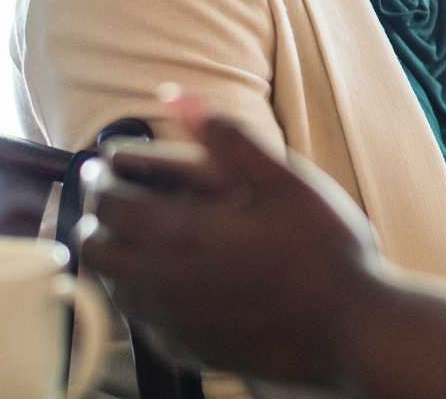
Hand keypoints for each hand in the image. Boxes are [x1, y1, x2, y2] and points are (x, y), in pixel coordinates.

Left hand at [81, 109, 385, 386]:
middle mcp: (160, 282)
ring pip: (114, 286)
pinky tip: (176, 279)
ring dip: (118, 255)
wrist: (351, 329)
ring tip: (146, 233)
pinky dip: (143, 292)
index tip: (108, 163)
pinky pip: (141, 320)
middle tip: (120, 195)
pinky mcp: (185, 349)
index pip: (106, 201)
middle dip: (99, 217)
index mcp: (179, 234)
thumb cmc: (324, 250)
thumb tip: (176, 95)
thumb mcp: (285, 180)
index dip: (101, 176)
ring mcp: (170, 323)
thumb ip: (227, 137)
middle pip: (94, 248)